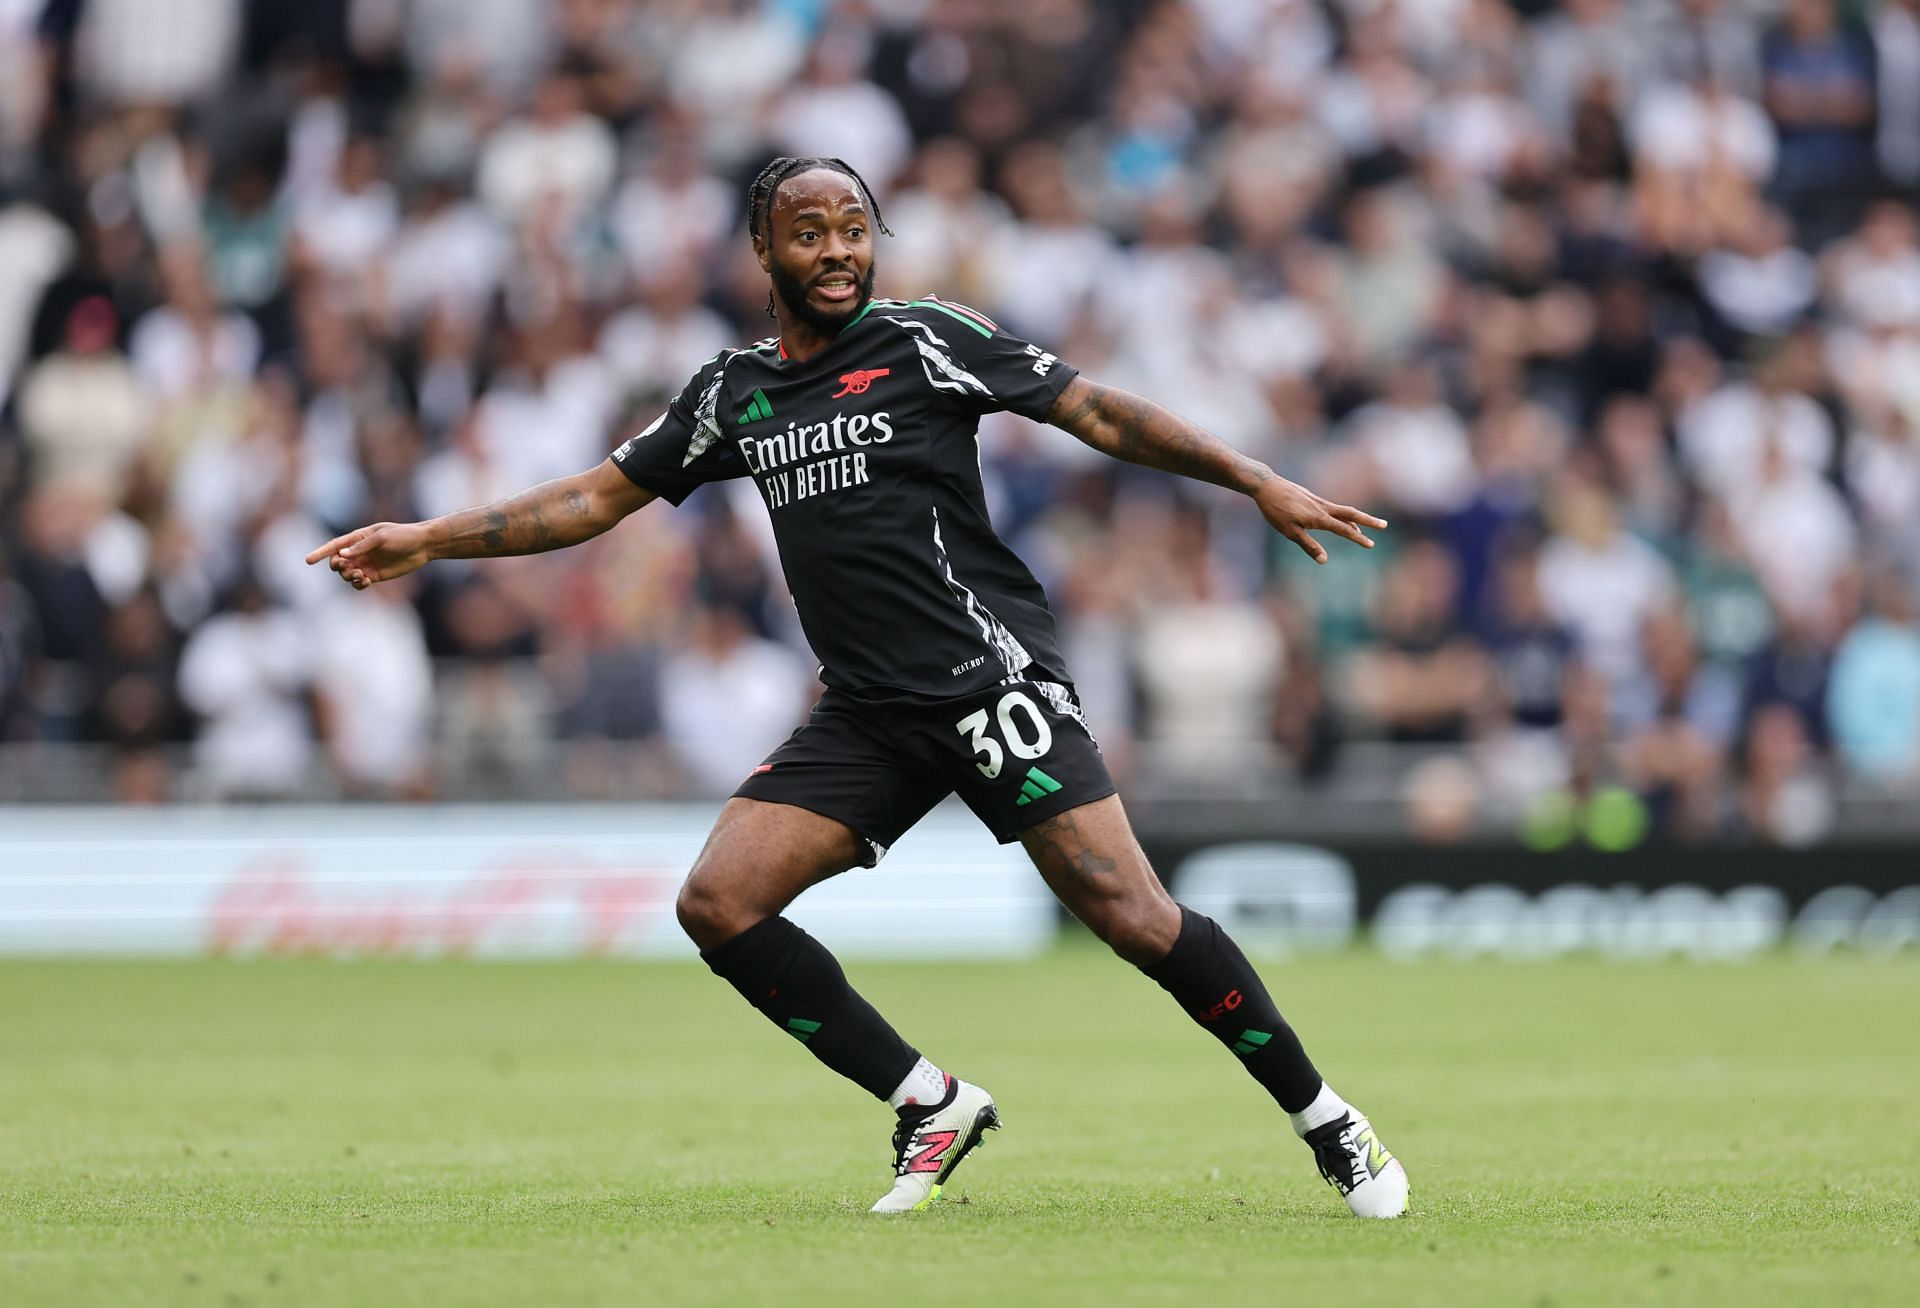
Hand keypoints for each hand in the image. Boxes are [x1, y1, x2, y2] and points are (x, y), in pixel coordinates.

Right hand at [305, 522, 434, 589]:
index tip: (308, 561)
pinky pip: (359, 583)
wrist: (423, 545)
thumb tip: (342, 555)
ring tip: (361, 575)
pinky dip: (358, 584)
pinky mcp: (375, 575)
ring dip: (348, 576)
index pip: (334, 546)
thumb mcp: (382, 537)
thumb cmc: (403, 536)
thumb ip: (362, 546)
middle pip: (337, 563)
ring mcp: (366, 564)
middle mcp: (359, 552)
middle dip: (336, 567)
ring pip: (346, 575)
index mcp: (358, 538)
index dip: (320, 553)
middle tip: (347, 567)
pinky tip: (366, 581)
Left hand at [1253, 478, 1387, 563]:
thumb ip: (1308, 545)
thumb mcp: (1289, 532)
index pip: (1344, 530)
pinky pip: (1332, 507)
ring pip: (1342, 510)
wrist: (1266, 485)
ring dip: (1356, 518)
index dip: (1358, 538)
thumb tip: (1324, 560)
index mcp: (1319, 518)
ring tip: (1364, 528)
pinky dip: (1341, 514)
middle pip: (1351, 514)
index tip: (1371, 544)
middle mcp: (1322, 507)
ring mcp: (1318, 501)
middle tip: (1384, 525)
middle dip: (1368, 520)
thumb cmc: (1276, 510)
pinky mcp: (1312, 497)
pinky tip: (1339, 519)